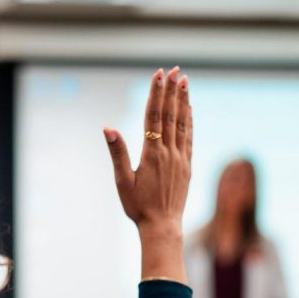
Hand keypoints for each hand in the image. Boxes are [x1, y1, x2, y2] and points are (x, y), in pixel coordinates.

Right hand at [103, 67, 192, 232]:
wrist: (162, 227)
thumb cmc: (138, 207)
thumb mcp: (122, 181)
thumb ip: (118, 153)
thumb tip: (108, 128)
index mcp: (152, 154)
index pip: (154, 116)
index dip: (156, 94)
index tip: (159, 75)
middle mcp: (169, 153)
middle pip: (170, 115)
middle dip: (172, 91)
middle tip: (174, 70)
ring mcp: (181, 159)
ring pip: (182, 123)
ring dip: (183, 101)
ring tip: (184, 81)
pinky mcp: (187, 166)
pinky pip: (189, 137)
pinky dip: (189, 120)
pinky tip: (189, 109)